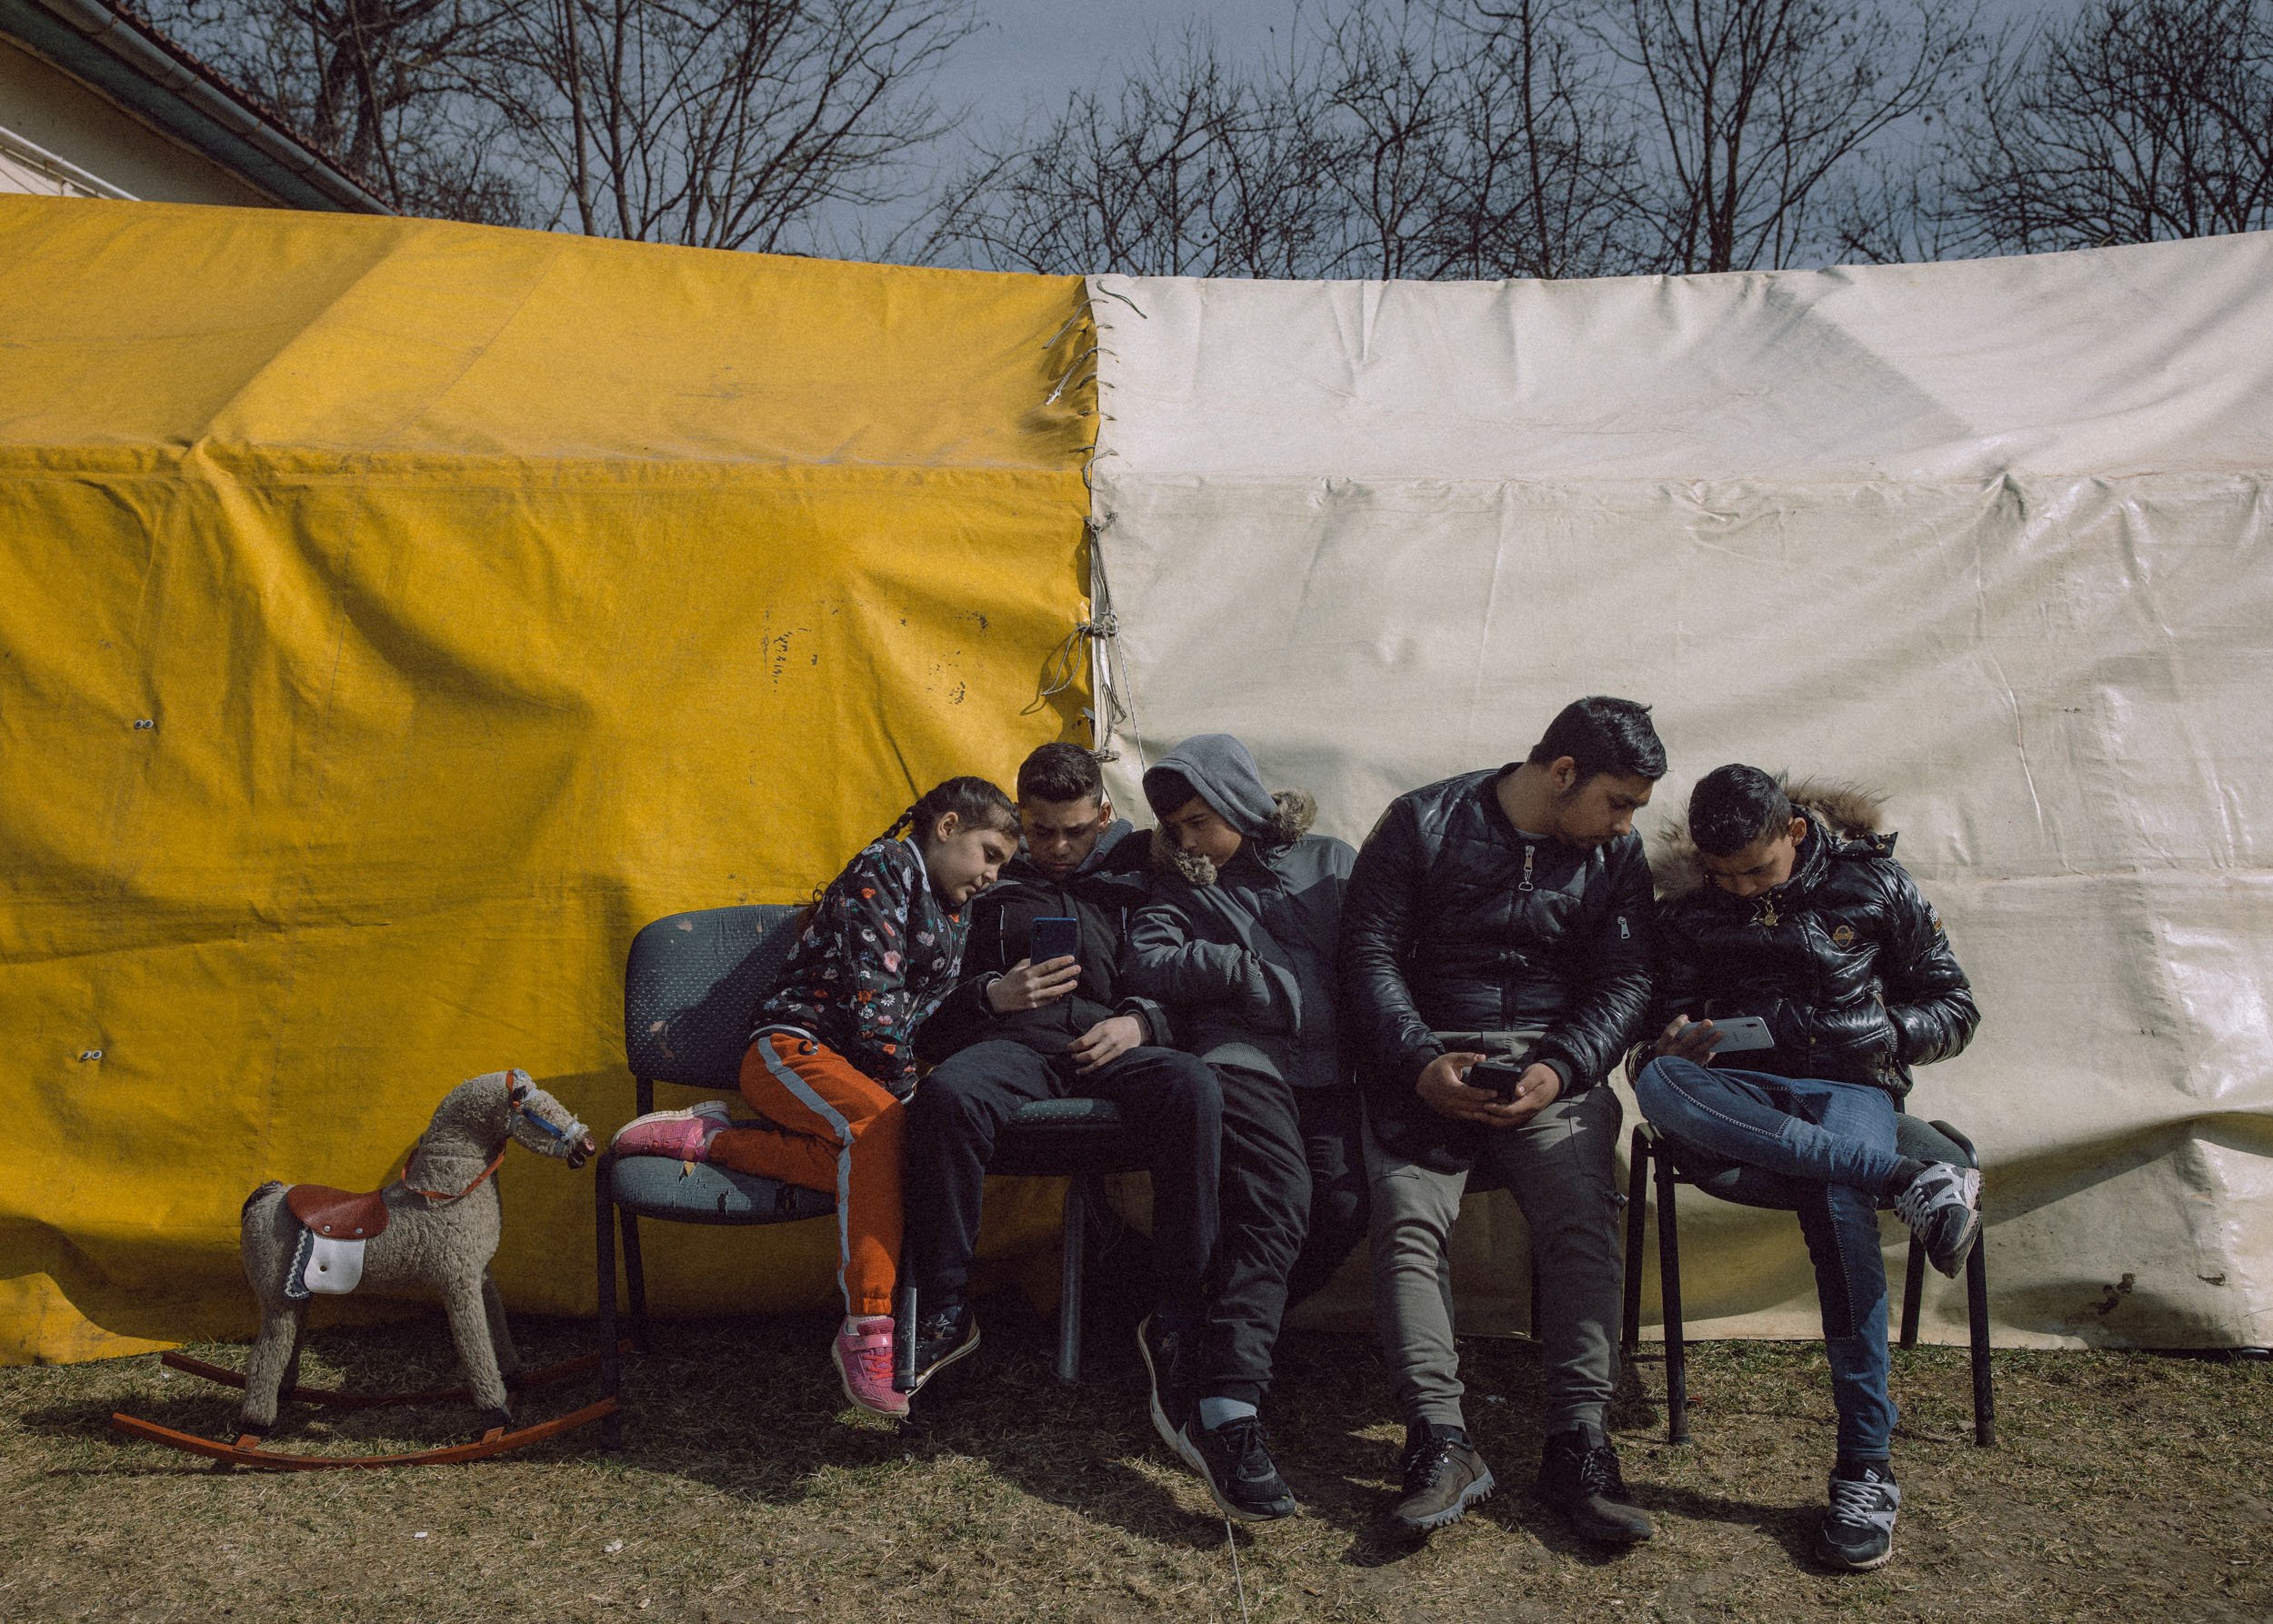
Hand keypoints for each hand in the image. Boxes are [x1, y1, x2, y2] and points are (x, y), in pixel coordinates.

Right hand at [987, 956, 1080, 1012]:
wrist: (998, 998)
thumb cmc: (1010, 980)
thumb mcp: (1018, 968)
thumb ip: (1031, 962)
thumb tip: (1046, 957)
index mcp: (1027, 973)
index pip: (1048, 965)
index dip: (1061, 962)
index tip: (1071, 958)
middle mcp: (1031, 985)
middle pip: (1054, 978)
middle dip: (1068, 972)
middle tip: (1077, 968)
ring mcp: (1033, 996)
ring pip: (1055, 991)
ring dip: (1066, 986)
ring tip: (1074, 982)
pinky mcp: (1033, 1005)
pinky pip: (1049, 1000)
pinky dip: (1057, 996)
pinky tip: (1063, 992)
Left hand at [1068, 1014, 1143, 1072]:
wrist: (1135, 1029)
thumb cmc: (1115, 1024)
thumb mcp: (1102, 1024)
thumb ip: (1090, 1034)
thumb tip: (1077, 1045)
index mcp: (1103, 1031)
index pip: (1085, 1042)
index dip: (1074, 1046)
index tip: (1069, 1048)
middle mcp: (1109, 1042)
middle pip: (1090, 1055)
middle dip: (1079, 1058)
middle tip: (1073, 1057)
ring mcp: (1114, 1051)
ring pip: (1097, 1063)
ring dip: (1085, 1069)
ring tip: (1078, 1070)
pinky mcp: (1118, 1057)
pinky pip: (1104, 1065)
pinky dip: (1094, 1069)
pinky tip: (1087, 1070)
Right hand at [1416, 1051, 1553, 1126]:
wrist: (1421, 1082)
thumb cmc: (1438, 1068)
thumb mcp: (1450, 1059)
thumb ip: (1467, 1057)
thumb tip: (1483, 1057)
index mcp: (1449, 1087)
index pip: (1469, 1093)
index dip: (1483, 1093)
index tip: (1496, 1092)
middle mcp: (1449, 1101)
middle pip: (1473, 1105)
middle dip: (1490, 1103)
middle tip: (1505, 1100)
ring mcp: (1449, 1109)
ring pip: (1471, 1114)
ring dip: (1486, 1112)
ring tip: (1501, 1107)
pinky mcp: (1451, 1114)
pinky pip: (1467, 1117)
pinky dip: (1478, 1115)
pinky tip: (1490, 1113)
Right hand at [1651, 1015, 1721, 1063]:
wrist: (1666, 1078)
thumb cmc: (1667, 1054)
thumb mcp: (1665, 1045)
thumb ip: (1675, 1033)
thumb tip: (1691, 1023)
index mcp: (1663, 1047)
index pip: (1669, 1034)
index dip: (1677, 1024)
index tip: (1685, 1017)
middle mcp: (1673, 1055)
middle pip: (1687, 1041)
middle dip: (1699, 1031)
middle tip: (1709, 1022)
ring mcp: (1684, 1063)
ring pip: (1699, 1050)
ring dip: (1710, 1041)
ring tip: (1720, 1033)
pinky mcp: (1692, 1068)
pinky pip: (1704, 1058)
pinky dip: (1711, 1051)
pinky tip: (1719, 1045)